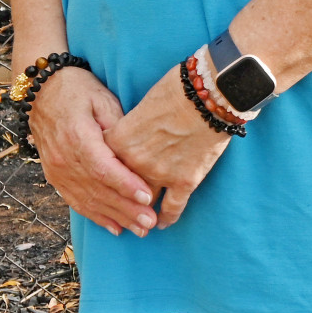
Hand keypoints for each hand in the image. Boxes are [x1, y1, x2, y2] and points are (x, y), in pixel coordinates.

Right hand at [27, 67, 158, 237]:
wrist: (41, 91)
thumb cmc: (78, 90)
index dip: (126, 185)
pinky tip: (116, 228)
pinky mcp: (55, 176)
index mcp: (77, 137)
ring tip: (140, 230)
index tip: (148, 197)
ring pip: (88, 200)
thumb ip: (118, 127)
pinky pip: (76, 201)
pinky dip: (96, 216)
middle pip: (97, 190)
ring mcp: (56, 170)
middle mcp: (63, 159)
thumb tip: (136, 153)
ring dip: (115, 218)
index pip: (103, 168)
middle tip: (151, 222)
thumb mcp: (102, 99)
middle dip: (126, 209)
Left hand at [103, 62, 233, 228]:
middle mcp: (135, 162)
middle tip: (116, 212)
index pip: (102, 165)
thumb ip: (130, 127)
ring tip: (138, 221)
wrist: (209, 94)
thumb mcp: (142, 105)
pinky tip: (162, 223)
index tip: (102, 182)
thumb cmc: (176, 90)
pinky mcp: (185, 181)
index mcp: (120, 141)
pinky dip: (167, 218)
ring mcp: (160, 174)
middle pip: (120, 189)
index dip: (103, 174)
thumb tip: (129, 136)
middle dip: (118, 202)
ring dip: (140, 214)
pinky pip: (172, 208)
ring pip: (144, 203)